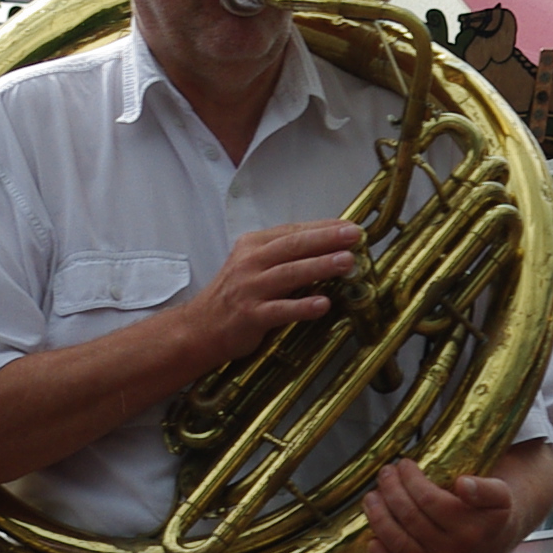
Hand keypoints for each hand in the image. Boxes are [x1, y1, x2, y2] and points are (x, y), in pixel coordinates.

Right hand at [188, 221, 362, 366]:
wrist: (199, 327)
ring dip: (320, 266)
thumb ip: (284, 255)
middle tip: (354, 236)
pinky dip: (302, 306)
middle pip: (293, 246)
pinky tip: (322, 304)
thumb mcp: (254, 264)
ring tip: (347, 262)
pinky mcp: (250, 315)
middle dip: (326, 239)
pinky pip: (280, 310)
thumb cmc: (235, 295)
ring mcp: (250, 288)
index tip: (350, 226)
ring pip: (289, 273)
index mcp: (253, 245)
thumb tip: (329, 245)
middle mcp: (250, 262)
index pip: (293, 231)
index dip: (323, 228)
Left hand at [361, 456, 525, 552]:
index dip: (411, 480)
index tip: (405, 463)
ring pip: (398, 543)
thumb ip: (486, 488)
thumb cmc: (492, 512)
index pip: (430, 501)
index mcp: (471, 529)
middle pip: (410, 518)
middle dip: (391, 491)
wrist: (496, 542)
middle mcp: (453, 552)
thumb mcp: (501, 494)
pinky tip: (371, 540)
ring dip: (378, 517)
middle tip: (386, 473)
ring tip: (372, 496)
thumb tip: (462, 484)